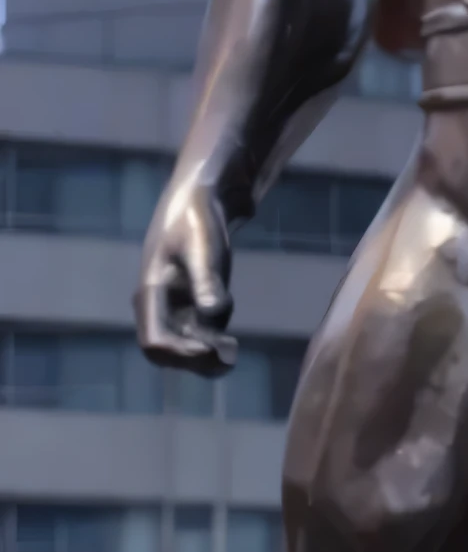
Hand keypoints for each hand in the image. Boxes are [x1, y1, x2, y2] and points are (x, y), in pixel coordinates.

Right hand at [134, 179, 237, 376]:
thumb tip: (213, 315)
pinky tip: (230, 339)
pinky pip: (200, 332)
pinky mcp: (195, 298)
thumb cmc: (199, 215)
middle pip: (168, 350)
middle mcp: (160, 303)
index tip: (211, 350)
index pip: (154, 341)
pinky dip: (213, 341)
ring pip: (186, 344)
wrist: (207, 191)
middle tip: (228, 358)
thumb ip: (207, 280)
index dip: (179, 354)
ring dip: (206, 354)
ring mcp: (177, 302)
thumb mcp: (203, 245)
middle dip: (194, 360)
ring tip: (232, 350)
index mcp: (151, 291)